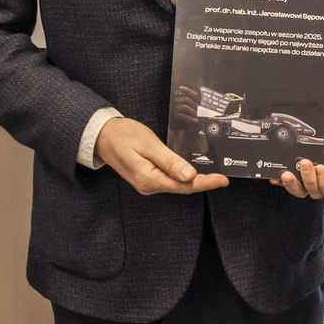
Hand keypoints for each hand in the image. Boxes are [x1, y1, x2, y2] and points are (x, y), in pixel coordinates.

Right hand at [95, 116, 229, 195]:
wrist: (101, 135)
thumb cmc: (123, 135)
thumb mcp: (148, 144)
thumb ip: (169, 161)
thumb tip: (190, 175)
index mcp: (149, 179)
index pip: (184, 185)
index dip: (205, 183)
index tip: (222, 180)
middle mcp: (148, 186)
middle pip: (181, 187)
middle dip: (202, 183)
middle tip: (221, 177)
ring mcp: (146, 184)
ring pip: (175, 185)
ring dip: (193, 181)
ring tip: (211, 175)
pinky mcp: (145, 179)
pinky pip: (168, 181)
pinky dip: (181, 177)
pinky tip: (190, 172)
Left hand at [270, 127, 323, 200]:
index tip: (322, 168)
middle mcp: (321, 183)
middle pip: (316, 192)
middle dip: (309, 180)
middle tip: (306, 162)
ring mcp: (306, 180)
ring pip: (300, 191)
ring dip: (293, 185)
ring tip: (288, 174)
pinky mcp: (293, 174)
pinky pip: (285, 183)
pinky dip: (280, 181)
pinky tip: (276, 175)